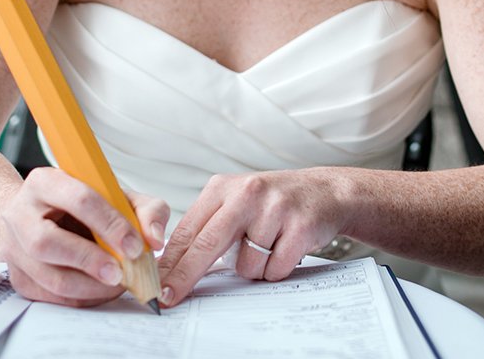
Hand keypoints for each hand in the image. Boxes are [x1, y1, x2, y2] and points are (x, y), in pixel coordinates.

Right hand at [0, 167, 168, 307]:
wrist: (40, 216)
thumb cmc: (82, 205)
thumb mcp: (118, 196)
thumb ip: (146, 209)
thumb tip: (154, 238)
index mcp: (46, 182)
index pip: (80, 200)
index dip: (110, 225)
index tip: (134, 246)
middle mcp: (21, 213)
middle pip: (48, 242)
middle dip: (90, 261)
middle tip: (120, 273)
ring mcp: (13, 247)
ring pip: (46, 275)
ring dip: (87, 286)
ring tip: (115, 284)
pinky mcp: (17, 275)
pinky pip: (47, 295)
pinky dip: (78, 298)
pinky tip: (98, 290)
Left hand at [154, 170, 346, 306]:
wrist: (325, 191)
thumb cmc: (274, 202)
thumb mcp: (236, 202)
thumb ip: (209, 227)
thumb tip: (175, 267)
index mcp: (223, 187)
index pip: (189, 230)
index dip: (170, 262)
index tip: (157, 284)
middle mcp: (247, 193)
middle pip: (207, 245)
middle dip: (186, 276)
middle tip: (170, 297)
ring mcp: (275, 208)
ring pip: (246, 265)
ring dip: (254, 267)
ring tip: (268, 246)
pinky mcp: (299, 226)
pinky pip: (274, 269)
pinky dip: (276, 268)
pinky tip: (284, 248)